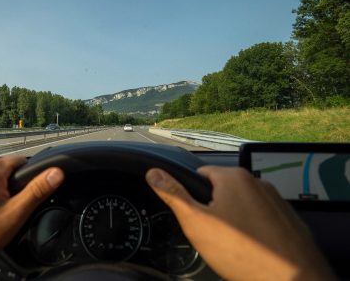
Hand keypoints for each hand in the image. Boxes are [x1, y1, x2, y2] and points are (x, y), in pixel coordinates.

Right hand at [146, 166, 335, 280]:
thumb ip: (173, 194)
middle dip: (214, 210)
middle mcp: (257, 182)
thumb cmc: (240, 250)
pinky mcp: (289, 218)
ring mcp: (276, 200)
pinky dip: (254, 229)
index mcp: (233, 177)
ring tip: (234, 245)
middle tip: (213, 235)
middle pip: (223, 190)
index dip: (192, 196)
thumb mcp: (196, 222)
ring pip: (243, 205)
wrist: (290, 279)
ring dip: (235, 220)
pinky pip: (262, 219)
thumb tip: (153, 172)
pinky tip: (252, 248)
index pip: (201, 175)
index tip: (196, 218)